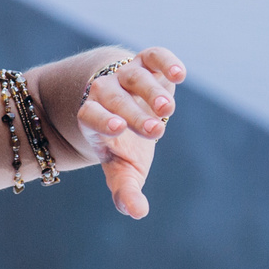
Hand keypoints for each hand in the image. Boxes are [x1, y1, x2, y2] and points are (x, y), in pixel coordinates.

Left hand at [74, 47, 186, 219]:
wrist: (126, 106)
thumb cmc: (124, 145)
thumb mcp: (124, 169)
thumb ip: (125, 190)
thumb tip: (137, 213)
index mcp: (93, 118)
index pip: (90, 115)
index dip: (102, 120)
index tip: (117, 129)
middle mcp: (106, 91)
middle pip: (113, 98)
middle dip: (134, 113)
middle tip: (156, 131)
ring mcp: (127, 74)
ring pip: (135, 77)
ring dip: (151, 91)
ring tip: (167, 110)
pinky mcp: (148, 62)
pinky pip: (154, 56)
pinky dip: (165, 61)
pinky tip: (179, 75)